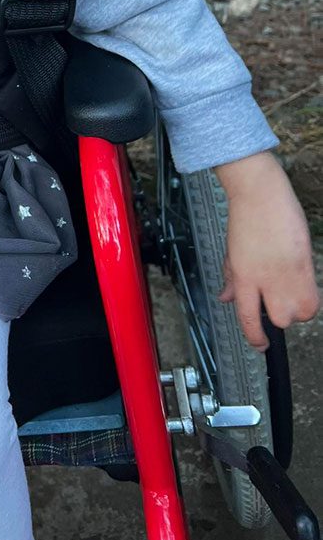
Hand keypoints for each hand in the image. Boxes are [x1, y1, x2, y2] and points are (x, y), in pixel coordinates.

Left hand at [215, 151, 319, 350]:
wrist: (262, 194)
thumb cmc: (246, 218)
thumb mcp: (231, 252)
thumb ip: (232, 279)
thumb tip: (227, 299)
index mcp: (244, 276)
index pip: (248, 317)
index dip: (255, 337)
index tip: (260, 346)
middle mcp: (267, 278)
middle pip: (279, 319)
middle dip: (279, 318)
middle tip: (274, 302)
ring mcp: (289, 272)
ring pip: (301, 312)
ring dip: (296, 309)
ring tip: (289, 291)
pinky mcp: (307, 264)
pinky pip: (313, 296)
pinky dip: (308, 297)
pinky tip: (299, 284)